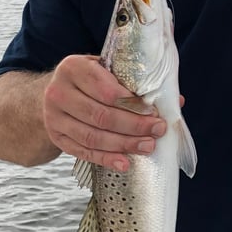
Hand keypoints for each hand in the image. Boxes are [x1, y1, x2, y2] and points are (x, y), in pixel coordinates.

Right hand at [42, 54, 165, 171]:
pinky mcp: (57, 138)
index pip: (105, 89)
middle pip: (101, 115)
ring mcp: (54, 117)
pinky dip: (106, 159)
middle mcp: (59, 92)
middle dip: (133, 126)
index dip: (131, 103)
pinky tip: (125, 163)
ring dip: (123, 145)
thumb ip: (135, 82)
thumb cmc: (89, 80)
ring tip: (147, 147)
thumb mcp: (106, 70)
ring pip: (93, 136)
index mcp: (72, 68)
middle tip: (157, 130)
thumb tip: (177, 101)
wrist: (55, 92)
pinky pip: (84, 152)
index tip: (153, 111)